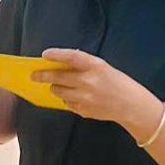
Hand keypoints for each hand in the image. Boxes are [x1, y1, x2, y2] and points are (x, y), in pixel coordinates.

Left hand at [35, 48, 157, 130]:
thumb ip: (85, 65)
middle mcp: (88, 81)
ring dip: (55, 87)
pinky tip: (73, 96)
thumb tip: (62, 63)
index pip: (72, 57)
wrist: (130, 105)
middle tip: (34, 75)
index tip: (45, 54)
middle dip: (43, 75)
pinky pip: (67, 103)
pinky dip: (66, 99)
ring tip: (55, 85)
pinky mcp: (83, 109)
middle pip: (59, 77)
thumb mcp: (104, 68)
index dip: (57, 55)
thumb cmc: (118, 83)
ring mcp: (85, 97)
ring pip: (59, 91)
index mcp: (96, 66)